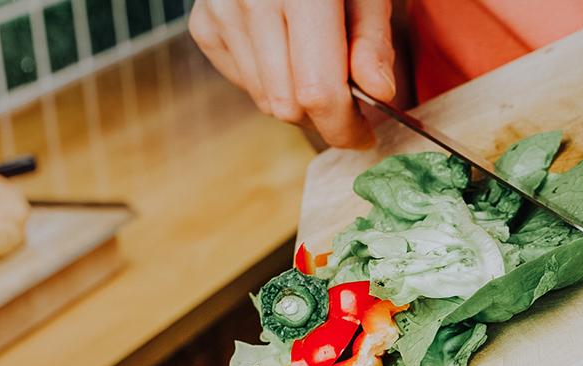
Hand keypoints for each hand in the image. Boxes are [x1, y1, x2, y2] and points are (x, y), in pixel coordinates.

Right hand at [189, 0, 395, 146]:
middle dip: (322, 115)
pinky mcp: (204, 23)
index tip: (366, 135)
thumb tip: (379, 93)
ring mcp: (220, 13)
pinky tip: (284, 47)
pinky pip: (241, 80)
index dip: (344, 126)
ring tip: (318, 61)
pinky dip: (268, 78)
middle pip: (287, 103)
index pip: (316, 89)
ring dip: (296, 97)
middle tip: (349, 100)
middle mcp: (250, 2)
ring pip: (263, 99)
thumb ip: (373, 38)